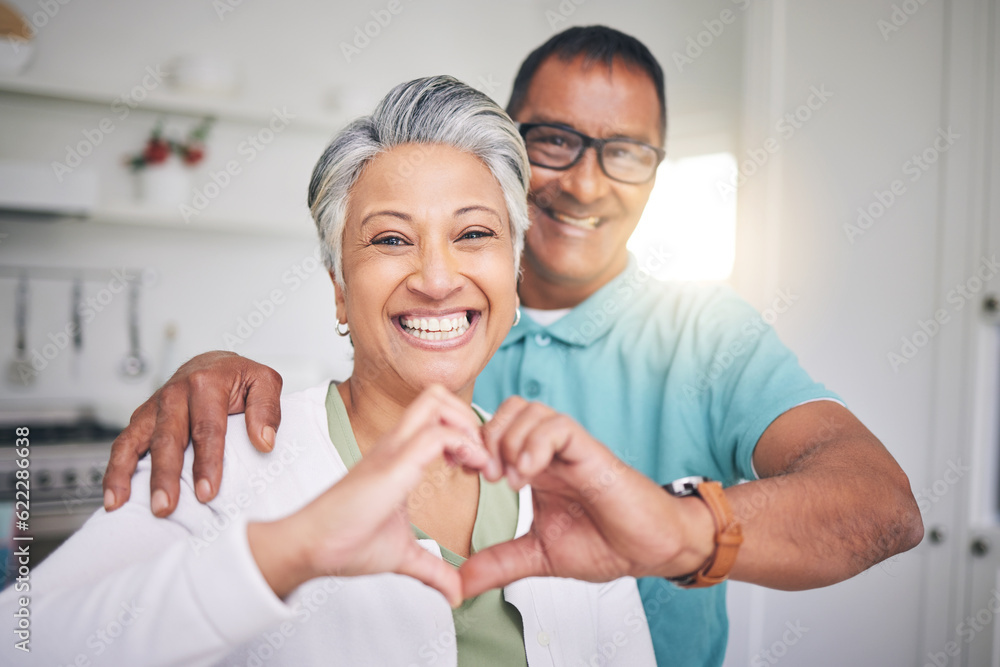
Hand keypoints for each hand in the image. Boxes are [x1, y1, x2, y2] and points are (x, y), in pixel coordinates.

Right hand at [103, 351, 282, 516]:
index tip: (207, 491)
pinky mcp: (142, 418)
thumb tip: (264, 441)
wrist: (213, 364)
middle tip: (166, 506)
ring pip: (136, 440)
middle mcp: (175, 393)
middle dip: (165, 474)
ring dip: (127, 474)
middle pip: (167, 438)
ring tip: (122, 504)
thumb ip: (267, 409)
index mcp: (206, 383)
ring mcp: (154, 406)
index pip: (207, 428)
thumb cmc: (239, 377)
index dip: (207, 462)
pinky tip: (114, 497)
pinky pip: (123, 444)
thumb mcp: (264, 382)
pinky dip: (114, 470)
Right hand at [248, 385, 488, 605]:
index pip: (437, 414)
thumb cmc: (346, 543)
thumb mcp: (404, 554)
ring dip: (469, 425)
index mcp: (399, 455)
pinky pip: (436, 435)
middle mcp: (396, 444)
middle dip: (470, 416)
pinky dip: (464, 445)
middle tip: (483, 457)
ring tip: (479, 463)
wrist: (311, 548)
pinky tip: (470, 471)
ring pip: (437, 401)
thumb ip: (433, 568)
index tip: (479, 467)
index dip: (466, 430)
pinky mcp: (393, 465)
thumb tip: (456, 593)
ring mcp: (394, 450)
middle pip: (437, 394)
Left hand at [460, 397, 715, 597]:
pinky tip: (529, 476)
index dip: (473, 444)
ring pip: (529, 410)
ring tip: (512, 480)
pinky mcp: (591, 452)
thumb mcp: (539, 555)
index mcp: (535, 468)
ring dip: (509, 441)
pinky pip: (558, 427)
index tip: (465, 475)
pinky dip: (534, 445)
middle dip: (487, 437)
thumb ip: (500, 563)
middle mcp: (550, 452)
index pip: (495, 428)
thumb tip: (461, 584)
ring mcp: (570, 449)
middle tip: (489, 477)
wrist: (651, 549)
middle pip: (508, 409)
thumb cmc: (606, 544)